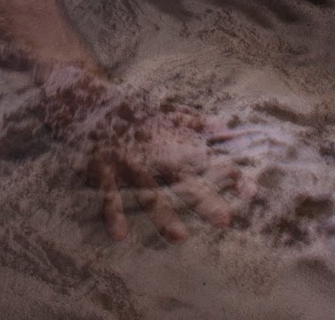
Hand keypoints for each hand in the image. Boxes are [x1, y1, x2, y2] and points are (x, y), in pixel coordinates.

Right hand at [41, 68, 252, 241]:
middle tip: (226, 220)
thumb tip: (225, 126)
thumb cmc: (126, 111)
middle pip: (182, 179)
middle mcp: (152, 154)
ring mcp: (127, 161)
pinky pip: (108, 195)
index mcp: (169, 144)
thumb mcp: (161, 114)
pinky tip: (120, 236)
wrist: (82, 96)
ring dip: (164, 214)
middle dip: (204, 199)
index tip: (253, 192)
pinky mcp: (101, 167)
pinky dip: (113, 214)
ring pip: (148, 192)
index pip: (205, 160)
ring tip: (180, 238)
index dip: (228, 175)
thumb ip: (192, 122)